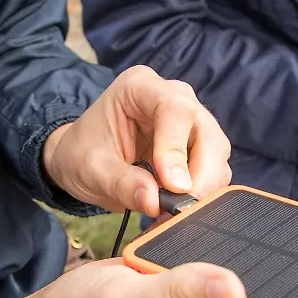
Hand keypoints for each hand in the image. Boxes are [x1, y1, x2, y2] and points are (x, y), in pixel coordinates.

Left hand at [41, 66, 232, 217]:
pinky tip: (179, 205)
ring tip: (174, 210)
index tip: (173, 186)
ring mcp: (190, 122)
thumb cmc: (82, 154)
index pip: (175, 108)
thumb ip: (122, 183)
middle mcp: (173, 97)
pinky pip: (214, 169)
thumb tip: (155, 201)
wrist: (80, 160)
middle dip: (199, 175)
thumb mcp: (91, 169)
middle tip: (180, 208)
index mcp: (140, 87)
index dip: (177, 148)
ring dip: (203, 186)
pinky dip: (203, 192)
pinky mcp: (198, 147)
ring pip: (217, 152)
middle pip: (206, 132)